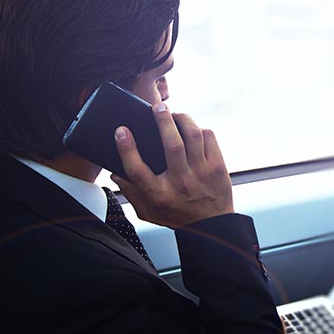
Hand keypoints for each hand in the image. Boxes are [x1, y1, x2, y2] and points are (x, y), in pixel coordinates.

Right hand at [111, 103, 233, 227]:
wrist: (212, 226)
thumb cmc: (178, 216)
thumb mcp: (149, 211)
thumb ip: (131, 193)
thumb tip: (115, 173)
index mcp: (159, 195)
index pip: (137, 170)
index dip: (126, 148)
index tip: (121, 131)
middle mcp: (181, 182)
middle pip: (171, 145)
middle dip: (162, 121)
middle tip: (157, 107)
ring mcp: (201, 174)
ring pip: (193, 136)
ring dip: (182, 119)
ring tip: (174, 113)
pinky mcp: (217, 167)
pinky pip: (209, 138)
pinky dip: (199, 128)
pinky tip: (191, 128)